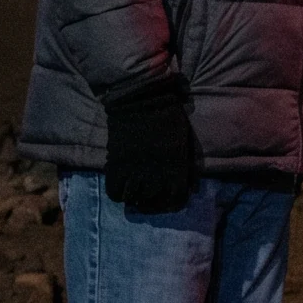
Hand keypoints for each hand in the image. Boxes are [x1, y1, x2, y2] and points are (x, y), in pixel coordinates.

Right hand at [101, 73, 196, 212]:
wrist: (142, 99)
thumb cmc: (167, 116)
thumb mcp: (182, 140)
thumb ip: (182, 163)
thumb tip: (187, 184)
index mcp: (176, 166)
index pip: (176, 199)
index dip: (171, 203)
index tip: (166, 201)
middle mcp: (157, 173)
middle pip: (154, 201)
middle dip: (151, 202)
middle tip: (147, 198)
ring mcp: (135, 169)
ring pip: (134, 199)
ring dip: (134, 198)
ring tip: (133, 192)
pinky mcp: (117, 164)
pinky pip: (115, 192)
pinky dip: (118, 193)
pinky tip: (121, 187)